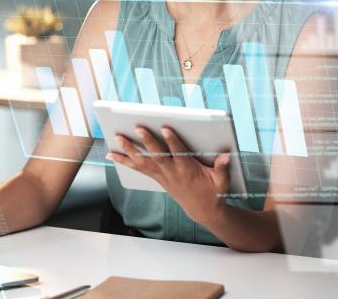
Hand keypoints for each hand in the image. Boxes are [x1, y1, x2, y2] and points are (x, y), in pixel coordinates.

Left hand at [107, 125, 230, 223]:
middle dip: (147, 142)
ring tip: (117, 138)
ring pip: (143, 162)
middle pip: (157, 156)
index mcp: (188, 170)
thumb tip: (226, 156)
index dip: (172, 141)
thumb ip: (222, 168)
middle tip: (138, 128)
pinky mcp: (157, 178)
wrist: (202, 210)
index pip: (178, 153)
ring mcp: (162, 176)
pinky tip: (111, 154)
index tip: (165, 127)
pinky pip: (137, 168)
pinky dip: (124, 160)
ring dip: (129, 150)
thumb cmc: (213, 192)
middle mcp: (172, 172)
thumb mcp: (222, 181)